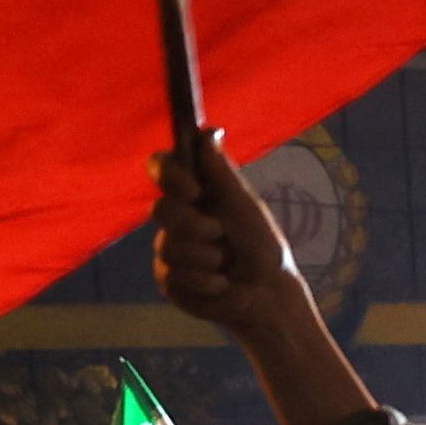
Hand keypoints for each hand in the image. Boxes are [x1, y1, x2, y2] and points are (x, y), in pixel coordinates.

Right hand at [150, 135, 313, 346]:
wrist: (266, 293)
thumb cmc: (261, 245)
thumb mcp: (245, 206)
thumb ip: (223, 173)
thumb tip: (209, 131)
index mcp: (195, 192)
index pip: (162, 167)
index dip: (170, 175)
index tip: (194, 190)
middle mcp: (177, 218)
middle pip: (160, 210)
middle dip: (194, 225)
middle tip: (220, 234)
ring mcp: (170, 249)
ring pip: (168, 247)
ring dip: (205, 257)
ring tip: (226, 264)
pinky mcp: (169, 279)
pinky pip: (173, 275)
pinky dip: (204, 281)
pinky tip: (220, 284)